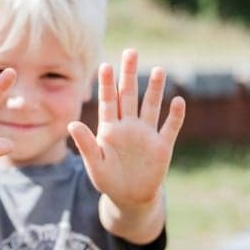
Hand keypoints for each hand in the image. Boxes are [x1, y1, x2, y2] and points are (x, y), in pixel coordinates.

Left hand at [68, 49, 186, 208]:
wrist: (130, 197)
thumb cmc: (109, 180)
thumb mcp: (95, 164)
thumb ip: (86, 144)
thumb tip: (71, 124)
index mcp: (110, 129)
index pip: (108, 101)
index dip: (106, 84)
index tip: (105, 65)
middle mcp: (129, 126)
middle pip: (129, 95)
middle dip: (129, 74)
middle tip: (131, 52)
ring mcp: (146, 134)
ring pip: (151, 106)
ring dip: (155, 89)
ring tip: (158, 70)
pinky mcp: (162, 146)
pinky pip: (169, 128)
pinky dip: (175, 116)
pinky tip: (178, 101)